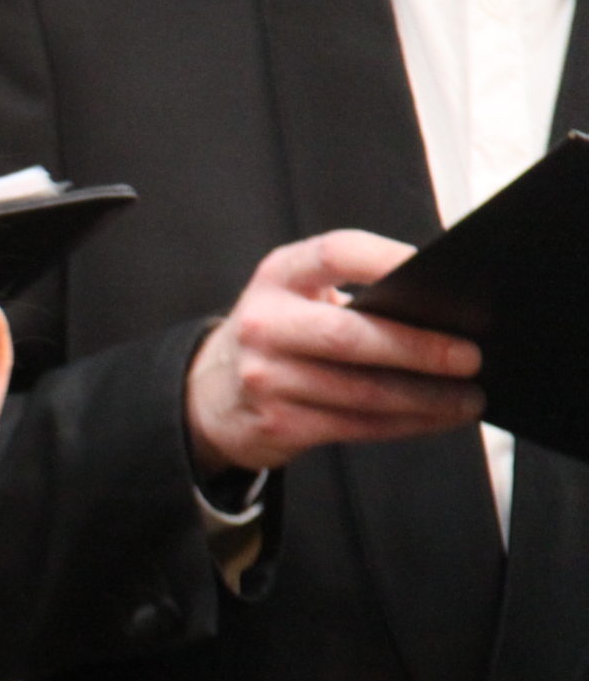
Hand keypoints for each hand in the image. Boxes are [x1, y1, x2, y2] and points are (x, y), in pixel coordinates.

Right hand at [185, 232, 483, 474]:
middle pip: (350, 336)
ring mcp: (265, 378)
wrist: (211, 393)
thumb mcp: (297, 296)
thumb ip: (354, 292)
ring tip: (469, 397)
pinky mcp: (278, 424)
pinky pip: (355, 426)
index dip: (386, 258)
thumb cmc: (280, 335)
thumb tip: (444, 309)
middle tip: (470, 356)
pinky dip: (405, 424)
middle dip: (417, 348)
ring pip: (360, 392)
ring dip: (424, 398)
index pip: (337, 253)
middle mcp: (264, 325)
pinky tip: (436, 418)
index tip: (436, 266)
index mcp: (279, 278)